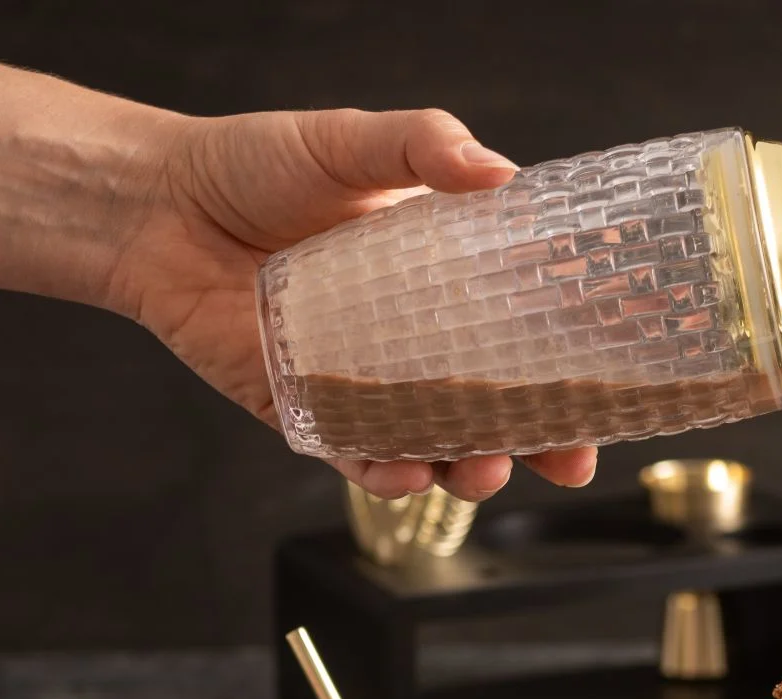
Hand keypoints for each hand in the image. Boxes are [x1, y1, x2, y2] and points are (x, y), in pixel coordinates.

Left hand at [104, 108, 597, 500]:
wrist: (153, 205)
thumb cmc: (251, 164)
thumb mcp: (352, 140)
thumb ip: (425, 148)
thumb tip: (498, 174)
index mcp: (447, 271)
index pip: (536, 320)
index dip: (585, 353)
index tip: (628, 376)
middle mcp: (416, 333)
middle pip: (503, 401)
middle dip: (546, 439)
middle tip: (571, 457)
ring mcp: (367, 379)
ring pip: (442, 441)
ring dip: (474, 467)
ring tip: (485, 469)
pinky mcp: (308, 410)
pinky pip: (359, 457)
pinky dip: (388, 475)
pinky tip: (409, 474)